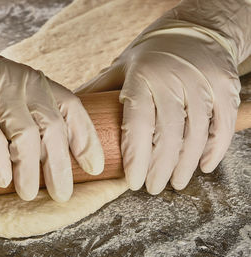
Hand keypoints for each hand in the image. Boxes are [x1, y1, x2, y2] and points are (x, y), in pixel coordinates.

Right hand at [0, 0, 103, 201]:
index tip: (94, 168)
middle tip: (63, 194)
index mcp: (39, 85)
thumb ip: (33, 113)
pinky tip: (1, 180)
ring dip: (30, 170)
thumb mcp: (16, 89)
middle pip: (53, 128)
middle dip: (60, 165)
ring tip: (28, 193)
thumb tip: (50, 154)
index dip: (87, 140)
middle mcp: (24, 87)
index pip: (73, 110)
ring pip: (26, 136)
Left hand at [76, 0, 250, 193]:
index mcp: (143, 77)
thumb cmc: (152, 55)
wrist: (196, 29)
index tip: (133, 183)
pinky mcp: (225, 88)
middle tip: (152, 188)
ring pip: (196, 136)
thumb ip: (99, 90)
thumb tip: (70, 114)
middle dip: (160, 169)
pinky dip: (215, 150)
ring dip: (185, 166)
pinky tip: (203, 166)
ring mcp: (203, 83)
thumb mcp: (122, 66)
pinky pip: (222, 126)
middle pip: (168, 136)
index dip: (136, 158)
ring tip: (174, 183)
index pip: (138, 125)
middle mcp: (174, 80)